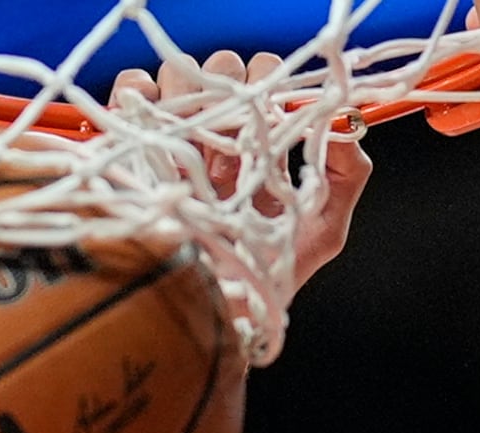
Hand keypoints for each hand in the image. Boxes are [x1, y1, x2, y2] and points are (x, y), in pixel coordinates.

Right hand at [107, 52, 376, 304]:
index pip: (267, 81)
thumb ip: (348, 176)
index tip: (271, 123)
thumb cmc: (264, 278)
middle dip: (232, 97)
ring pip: (181, 74)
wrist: (209, 316)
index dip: (272, 89)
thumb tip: (339, 124)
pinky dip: (141, 93)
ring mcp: (174, 139)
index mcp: (259, 144)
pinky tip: (158, 135)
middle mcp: (217, 136)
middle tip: (231, 148)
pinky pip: (132, 90)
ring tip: (197, 155)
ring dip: (191, 102)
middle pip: (224, 69)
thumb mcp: (323, 231)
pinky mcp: (132, 148)